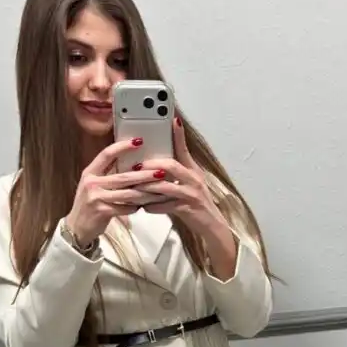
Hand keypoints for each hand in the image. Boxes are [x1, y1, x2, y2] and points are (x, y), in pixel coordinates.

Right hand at [64, 138, 166, 246]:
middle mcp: (92, 183)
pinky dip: (136, 207)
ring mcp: (96, 198)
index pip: (107, 154)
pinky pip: (124, 208)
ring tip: (159, 191)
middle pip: (123, 176)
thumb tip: (133, 163)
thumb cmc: (90, 204)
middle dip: (144, 174)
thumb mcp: (94, 185)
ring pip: (127, 194)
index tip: (139, 141)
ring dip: (145, 193)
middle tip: (160, 171)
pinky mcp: (102, 212)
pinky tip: (144, 205)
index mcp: (90, 172)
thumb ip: (108, 174)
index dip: (123, 147)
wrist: (77, 227)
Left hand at [134, 118, 227, 238]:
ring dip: (148, 187)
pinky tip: (144, 207)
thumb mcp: (188, 184)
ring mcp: (192, 194)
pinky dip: (154, 207)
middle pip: (172, 166)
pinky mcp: (188, 209)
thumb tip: (157, 164)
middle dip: (152, 165)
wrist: (211, 226)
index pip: (184, 149)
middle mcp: (194, 179)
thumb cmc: (196, 204)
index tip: (172, 120)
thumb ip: (176, 173)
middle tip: (136, 166)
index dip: (178, 135)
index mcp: (193, 171)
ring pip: (166, 187)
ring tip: (135, 187)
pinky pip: (167, 206)